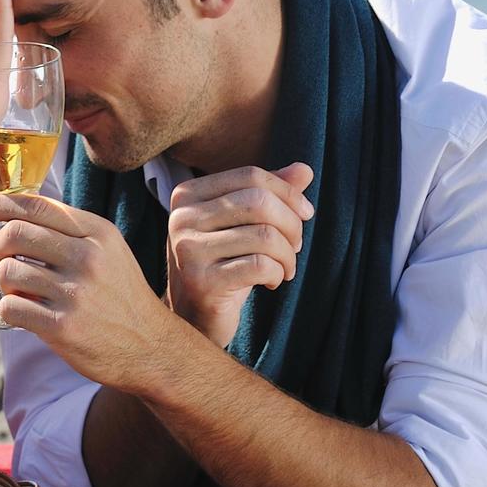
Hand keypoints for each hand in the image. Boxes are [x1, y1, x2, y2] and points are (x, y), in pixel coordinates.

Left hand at [0, 190, 184, 390]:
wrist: (150, 347)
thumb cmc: (119, 295)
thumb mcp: (108, 251)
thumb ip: (69, 230)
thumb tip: (13, 213)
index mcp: (97, 233)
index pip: (36, 206)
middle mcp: (86, 258)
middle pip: (15, 233)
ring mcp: (75, 293)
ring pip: (7, 271)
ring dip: (4, 281)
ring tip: (22, 289)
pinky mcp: (62, 327)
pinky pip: (10, 306)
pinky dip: (9, 308)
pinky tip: (26, 312)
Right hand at [165, 162, 313, 349]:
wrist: (193, 317)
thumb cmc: (223, 263)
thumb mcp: (243, 224)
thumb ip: (270, 194)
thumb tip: (304, 170)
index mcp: (187, 195)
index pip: (251, 176)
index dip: (287, 193)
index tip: (305, 213)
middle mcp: (181, 218)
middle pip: (258, 202)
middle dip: (291, 224)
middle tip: (296, 246)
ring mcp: (188, 250)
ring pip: (264, 236)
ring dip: (287, 255)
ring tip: (286, 267)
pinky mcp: (201, 282)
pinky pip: (260, 266)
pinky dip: (277, 273)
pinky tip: (272, 281)